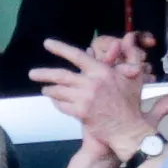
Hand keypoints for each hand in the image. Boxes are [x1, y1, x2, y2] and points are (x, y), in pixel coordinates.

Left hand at [28, 39, 167, 160]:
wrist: (130, 129)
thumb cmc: (132, 103)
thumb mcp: (135, 76)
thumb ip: (131, 55)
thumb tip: (128, 38)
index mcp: (103, 72)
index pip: (77, 56)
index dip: (60, 48)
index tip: (47, 43)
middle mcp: (92, 83)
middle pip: (60, 75)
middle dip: (43, 74)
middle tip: (32, 74)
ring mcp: (85, 98)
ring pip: (58, 91)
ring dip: (50, 90)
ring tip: (46, 90)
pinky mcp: (80, 112)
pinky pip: (61, 105)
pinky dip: (57, 103)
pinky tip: (57, 101)